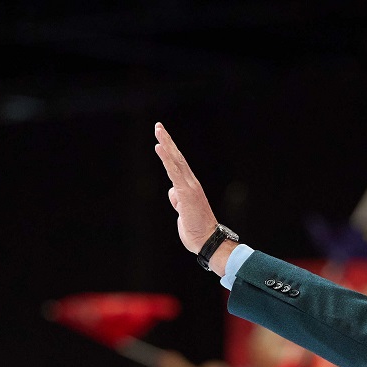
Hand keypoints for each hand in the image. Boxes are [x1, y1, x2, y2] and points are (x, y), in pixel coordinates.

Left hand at [153, 123, 223, 260]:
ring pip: (176, 161)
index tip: (162, 138)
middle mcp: (191, 183)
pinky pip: (174, 172)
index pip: (178, 165)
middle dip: (167, 141)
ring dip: (166, 145)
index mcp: (189, 187)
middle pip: (177, 158)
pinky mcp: (186, 193)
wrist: (207, 240)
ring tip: (158, 131)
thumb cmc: (196, 229)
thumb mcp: (183, 212)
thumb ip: (178, 200)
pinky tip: (160, 148)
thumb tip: (173, 192)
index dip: (170, 151)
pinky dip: (166, 159)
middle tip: (159, 126)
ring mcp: (189, 187)